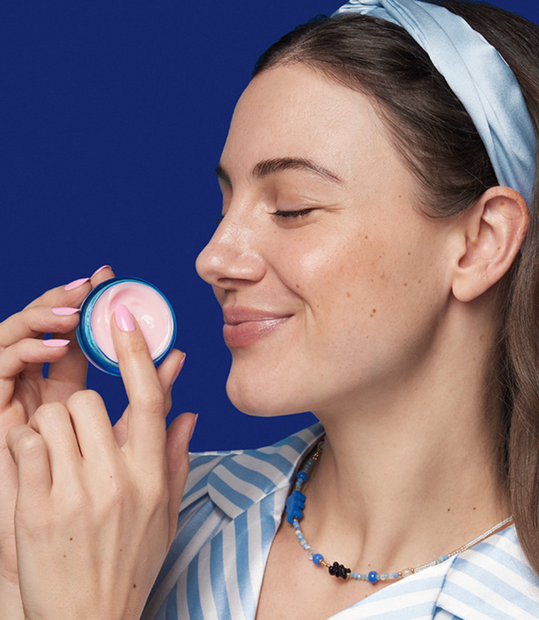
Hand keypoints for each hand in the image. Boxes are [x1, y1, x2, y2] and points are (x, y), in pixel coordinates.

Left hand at [6, 305, 191, 619]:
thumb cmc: (129, 565)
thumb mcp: (165, 513)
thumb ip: (176, 457)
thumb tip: (187, 412)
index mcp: (151, 476)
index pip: (149, 399)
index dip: (137, 352)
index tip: (122, 315)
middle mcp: (117, 479)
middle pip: (91, 401)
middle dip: (80, 407)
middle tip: (78, 431)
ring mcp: (75, 494)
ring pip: (53, 416)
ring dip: (50, 424)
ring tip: (55, 452)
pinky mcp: (35, 509)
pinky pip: (25, 444)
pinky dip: (25, 444)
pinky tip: (34, 465)